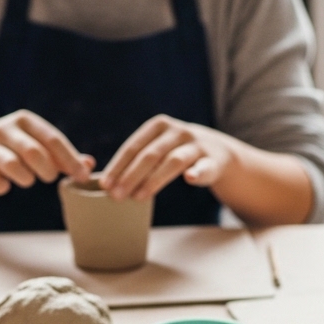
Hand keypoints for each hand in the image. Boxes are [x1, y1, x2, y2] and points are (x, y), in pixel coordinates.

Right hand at [0, 110, 92, 196]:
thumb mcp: (35, 144)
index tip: (82, 178)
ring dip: (25, 178)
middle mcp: (4, 129)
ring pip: (12, 165)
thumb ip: (61, 156)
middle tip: (49, 179)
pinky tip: (4, 186)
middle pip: (34, 152)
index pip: (53, 139)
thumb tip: (89, 164)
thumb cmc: (12, 149)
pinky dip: (0, 186)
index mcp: (25, 121)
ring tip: (27, 180)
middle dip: (47, 170)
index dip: (70, 160)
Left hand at [98, 116, 232, 201]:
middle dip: (131, 176)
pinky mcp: (212, 161)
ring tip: (138, 197)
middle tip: (116, 196)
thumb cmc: (177, 153)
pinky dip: (197, 173)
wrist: (219, 152)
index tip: (105, 185)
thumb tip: (109, 186)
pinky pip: (204, 167)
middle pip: (150, 155)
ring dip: (154, 180)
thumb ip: (139, 161)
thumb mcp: (158, 148)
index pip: (133, 147)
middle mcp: (177, 131)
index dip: (118, 166)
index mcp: (158, 126)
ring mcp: (196, 145)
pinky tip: (190, 179)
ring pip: (173, 162)